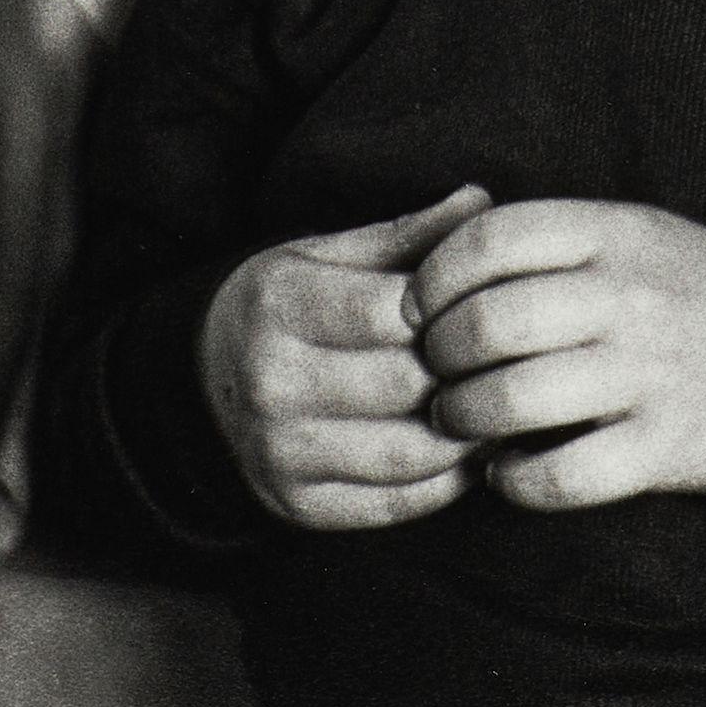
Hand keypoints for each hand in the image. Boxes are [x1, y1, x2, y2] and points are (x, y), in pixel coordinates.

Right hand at [202, 187, 495, 530]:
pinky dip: (449, 480)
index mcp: (278, 304)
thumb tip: (480, 200)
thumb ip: (403, 235)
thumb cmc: (280, 309)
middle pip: (408, 384)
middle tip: (506, 362)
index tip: (482, 309)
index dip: (453, 311)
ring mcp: (282, 451)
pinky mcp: (300, 506)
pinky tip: (467, 448)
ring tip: (496, 404)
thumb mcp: (323, 256)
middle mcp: (272, 381)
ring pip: (413, 453)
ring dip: (470, 433)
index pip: (395, 311)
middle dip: (465, 373)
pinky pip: (400, 503)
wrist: (200, 387)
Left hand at [406, 199, 705, 510]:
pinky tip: (506, 474)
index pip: (491, 240)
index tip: (416, 308)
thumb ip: (550, 240)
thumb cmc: (696, 291)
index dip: (434, 278)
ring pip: (515, 400)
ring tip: (460, 422)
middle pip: (489, 324)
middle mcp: (630, 297)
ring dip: (466, 420)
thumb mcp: (634, 233)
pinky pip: (564, 476)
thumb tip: (437, 259)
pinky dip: (517, 483)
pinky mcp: (665, 447)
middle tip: (434, 374)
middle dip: (438, 359)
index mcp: (615, 232)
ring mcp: (650, 374)